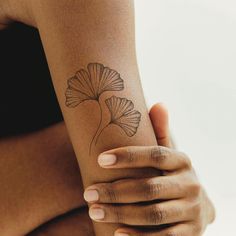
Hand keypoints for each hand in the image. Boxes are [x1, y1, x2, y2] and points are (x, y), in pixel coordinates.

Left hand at [84, 104, 214, 235]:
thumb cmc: (173, 174)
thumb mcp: (170, 153)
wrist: (199, 205)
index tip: (100, 159)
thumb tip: (159, 103)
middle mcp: (191, 184)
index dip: (128, 156)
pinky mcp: (191, 232)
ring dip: (121, 213)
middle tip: (88, 193)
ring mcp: (192, 210)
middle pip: (149, 187)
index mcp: (182, 161)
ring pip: (153, 213)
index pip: (155, 154)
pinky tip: (116, 233)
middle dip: (116, 191)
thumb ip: (161, 132)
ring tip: (94, 211)